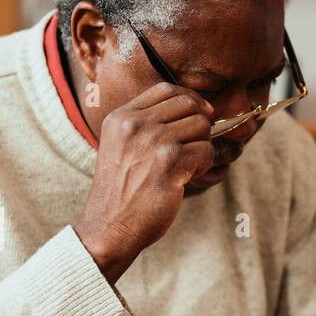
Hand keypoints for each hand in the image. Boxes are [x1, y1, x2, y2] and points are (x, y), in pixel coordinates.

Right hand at [74, 82, 215, 282]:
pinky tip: (187, 178)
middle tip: (194, 147)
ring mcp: (153, 141)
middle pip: (188, 104)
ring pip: (201, 126)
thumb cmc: (120, 193)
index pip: (166, 89)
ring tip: (187, 166)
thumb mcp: (121, 147)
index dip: (189, 99)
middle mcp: (135, 124)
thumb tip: (194, 109)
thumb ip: (145, 126)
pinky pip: (206, 151)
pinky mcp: (170, 162)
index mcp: (121, 117)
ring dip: (202, 147)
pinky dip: (204, 166)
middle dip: (199, 125)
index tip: (200, 114)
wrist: (109, 227)